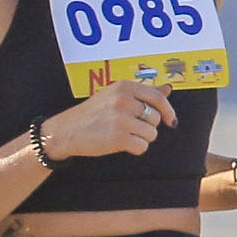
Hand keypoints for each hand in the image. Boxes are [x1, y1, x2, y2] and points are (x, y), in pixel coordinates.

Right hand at [42, 79, 177, 159]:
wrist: (66, 131)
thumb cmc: (92, 114)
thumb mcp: (115, 95)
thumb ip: (143, 93)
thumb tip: (167, 89)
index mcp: (124, 87)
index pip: (157, 98)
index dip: (168, 111)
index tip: (170, 121)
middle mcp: (123, 100)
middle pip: (155, 118)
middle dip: (146, 126)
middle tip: (129, 127)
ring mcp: (120, 119)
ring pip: (151, 134)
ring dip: (141, 138)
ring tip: (123, 135)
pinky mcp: (118, 137)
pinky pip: (142, 147)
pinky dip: (135, 149)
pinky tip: (121, 144)